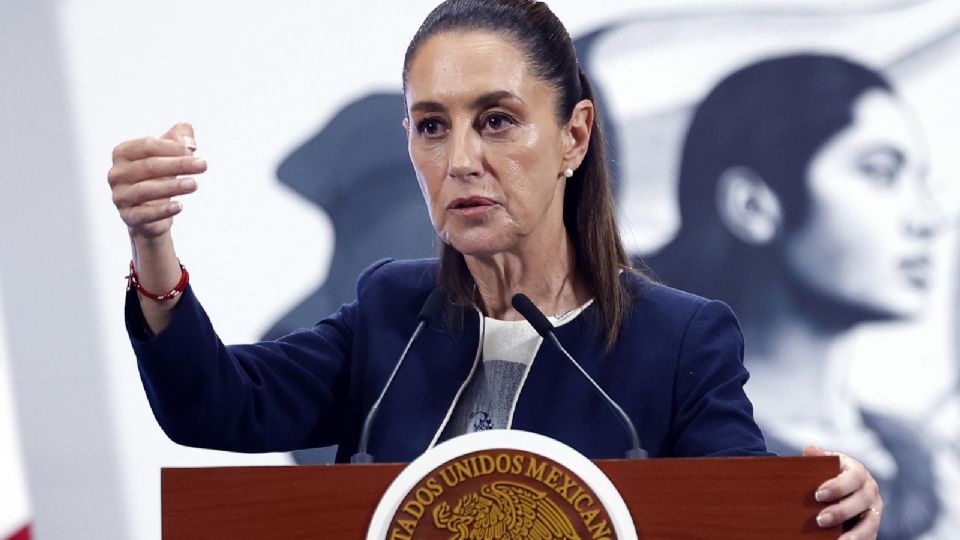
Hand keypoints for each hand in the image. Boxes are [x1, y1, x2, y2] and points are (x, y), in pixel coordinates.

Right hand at [108, 122, 205, 239]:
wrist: (151, 208)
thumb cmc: (159, 173)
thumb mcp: (169, 151)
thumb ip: (180, 136)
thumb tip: (189, 143)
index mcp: (123, 153)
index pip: (147, 145)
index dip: (172, 147)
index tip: (193, 151)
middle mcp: (116, 174)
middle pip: (149, 166)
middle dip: (179, 165)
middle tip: (203, 165)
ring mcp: (120, 196)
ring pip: (146, 190)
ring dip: (173, 186)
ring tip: (194, 184)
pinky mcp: (128, 217)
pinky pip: (144, 214)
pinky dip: (162, 210)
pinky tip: (179, 206)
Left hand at [804, 445, 881, 539]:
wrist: (838, 493)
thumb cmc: (827, 477)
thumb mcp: (823, 466)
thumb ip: (818, 459)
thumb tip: (810, 449)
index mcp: (858, 472)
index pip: (853, 477)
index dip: (837, 486)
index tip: (818, 494)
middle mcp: (870, 490)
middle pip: (862, 501)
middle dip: (841, 511)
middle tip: (819, 519)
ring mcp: (874, 510)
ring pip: (871, 522)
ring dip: (854, 533)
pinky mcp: (873, 526)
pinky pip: (869, 536)